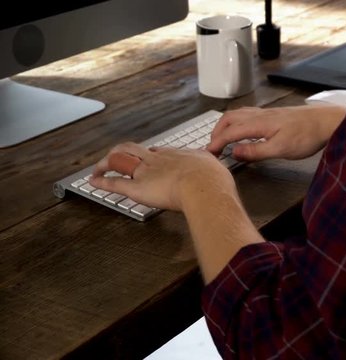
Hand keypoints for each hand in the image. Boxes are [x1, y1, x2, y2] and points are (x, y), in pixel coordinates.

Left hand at [90, 142, 235, 210]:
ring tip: (100, 167)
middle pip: (134, 149)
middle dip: (123, 152)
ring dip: (108, 163)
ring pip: (120, 160)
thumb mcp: (215, 168)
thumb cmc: (212, 180)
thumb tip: (214, 171)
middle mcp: (159, 160)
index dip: (149, 154)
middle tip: (117, 157)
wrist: (204, 186)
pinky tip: (93, 182)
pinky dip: (102, 182)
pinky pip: (115, 183)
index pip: (158, 151)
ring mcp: (146, 172)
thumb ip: (210, 169)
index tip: (146, 158)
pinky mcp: (137, 188)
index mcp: (178, 155)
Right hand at [207, 104, 345, 160]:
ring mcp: (267, 113)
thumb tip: (234, 152)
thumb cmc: (307, 136)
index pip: (230, 132)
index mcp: (259, 123)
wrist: (327, 121)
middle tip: (212, 147)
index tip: (208, 154)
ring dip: (226, 126)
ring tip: (223, 138)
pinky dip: (237, 122)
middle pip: (229, 118)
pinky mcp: (274, 115)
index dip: (216, 142)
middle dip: (217, 132)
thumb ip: (256, 151)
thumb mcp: (281, 149)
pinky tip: (243, 130)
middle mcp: (260, 115)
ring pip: (238, 114)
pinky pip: (248, 114)